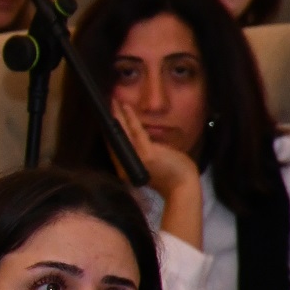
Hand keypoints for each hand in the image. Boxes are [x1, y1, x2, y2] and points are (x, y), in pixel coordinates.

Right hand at [112, 101, 203, 248]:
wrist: (183, 187)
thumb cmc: (170, 176)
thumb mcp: (152, 163)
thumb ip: (143, 152)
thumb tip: (138, 140)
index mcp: (126, 166)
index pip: (115, 145)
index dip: (110, 130)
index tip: (108, 117)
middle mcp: (125, 164)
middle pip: (115, 137)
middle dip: (111, 119)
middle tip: (107, 104)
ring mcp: (136, 159)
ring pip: (123, 132)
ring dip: (118, 115)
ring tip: (114, 102)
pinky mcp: (146, 154)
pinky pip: (135, 131)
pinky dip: (129, 118)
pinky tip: (126, 108)